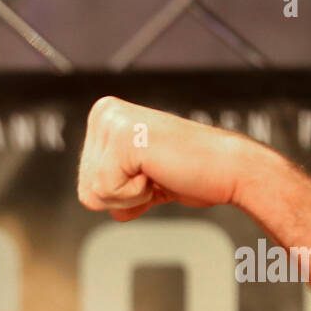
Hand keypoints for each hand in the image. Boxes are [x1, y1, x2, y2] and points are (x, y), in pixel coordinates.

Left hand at [76, 97, 259, 221]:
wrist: (226, 171)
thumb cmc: (189, 173)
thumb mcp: (137, 177)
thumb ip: (110, 182)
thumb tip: (88, 197)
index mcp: (104, 118)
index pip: (84, 184)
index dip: (118, 194)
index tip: (148, 174)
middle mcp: (104, 113)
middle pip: (85, 190)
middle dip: (122, 196)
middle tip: (154, 174)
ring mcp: (112, 123)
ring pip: (94, 192)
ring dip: (130, 196)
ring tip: (156, 172)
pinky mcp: (122, 139)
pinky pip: (107, 191)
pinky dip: (135, 194)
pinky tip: (157, 172)